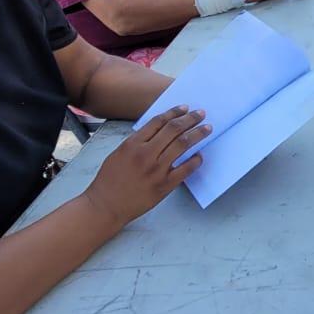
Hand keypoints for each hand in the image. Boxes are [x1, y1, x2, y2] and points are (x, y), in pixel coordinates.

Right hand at [82, 105, 209, 226]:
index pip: (158, 121)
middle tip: (201, 114)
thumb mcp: (119, 153)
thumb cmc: (110, 180)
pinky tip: (200, 155)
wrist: (106, 205)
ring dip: (197, 134)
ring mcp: (156, 170)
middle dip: (190, 119)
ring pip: (183, 145)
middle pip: (173, 130)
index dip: (174, 112)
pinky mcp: (164, 185)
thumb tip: (160, 131)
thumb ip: (138, 142)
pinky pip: (186, 169)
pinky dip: (195, 160)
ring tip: (207, 128)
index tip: (184, 108)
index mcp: (132, 144)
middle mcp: (146, 154)